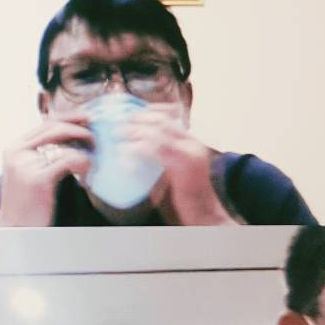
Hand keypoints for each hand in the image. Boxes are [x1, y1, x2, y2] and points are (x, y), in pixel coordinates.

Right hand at [0, 114, 92, 226]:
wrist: (14, 230)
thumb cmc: (27, 204)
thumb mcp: (28, 172)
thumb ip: (41, 155)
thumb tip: (70, 138)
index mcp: (14, 148)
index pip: (46, 123)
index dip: (70, 119)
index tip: (88, 121)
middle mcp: (17, 152)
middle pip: (54, 127)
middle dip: (80, 128)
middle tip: (97, 137)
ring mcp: (26, 164)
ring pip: (64, 141)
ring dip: (84, 146)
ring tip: (94, 157)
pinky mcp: (37, 179)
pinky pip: (69, 159)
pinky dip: (84, 163)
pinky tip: (87, 176)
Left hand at [118, 106, 236, 225]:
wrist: (205, 213)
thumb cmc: (188, 195)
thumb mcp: (178, 169)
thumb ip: (165, 154)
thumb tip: (142, 146)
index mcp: (192, 142)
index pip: (171, 116)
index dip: (149, 111)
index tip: (132, 114)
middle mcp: (193, 144)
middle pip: (162, 121)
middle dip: (138, 120)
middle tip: (120, 125)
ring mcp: (189, 154)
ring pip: (157, 134)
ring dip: (134, 133)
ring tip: (119, 137)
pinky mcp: (182, 166)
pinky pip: (155, 151)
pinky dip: (136, 151)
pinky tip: (125, 156)